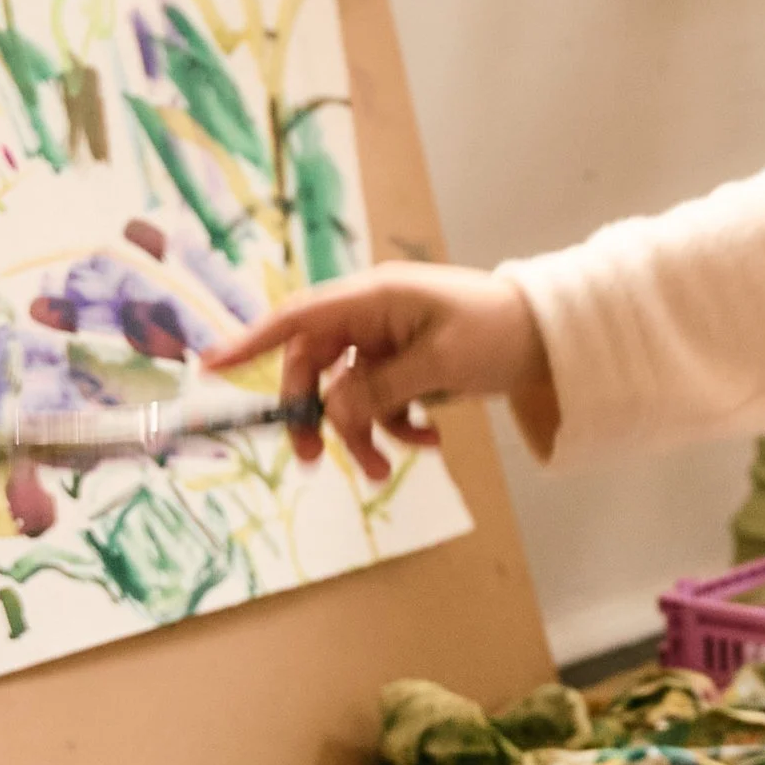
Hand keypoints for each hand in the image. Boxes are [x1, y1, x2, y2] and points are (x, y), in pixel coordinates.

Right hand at [204, 263, 553, 478]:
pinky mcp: (406, 366)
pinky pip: (379, 401)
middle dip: (317, 415)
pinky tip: (429, 442)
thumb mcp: (441, 364)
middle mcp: (374, 316)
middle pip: (316, 365)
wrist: (552, 341)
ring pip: (347, 392)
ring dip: (362, 433)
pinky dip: (395, 427)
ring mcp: (389, 342)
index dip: (252, 342)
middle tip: (315, 462)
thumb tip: (333, 409)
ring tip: (388, 466)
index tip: (211, 366)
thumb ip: (380, 388)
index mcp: (377, 297)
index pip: (300, 316)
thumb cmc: (500, 334)